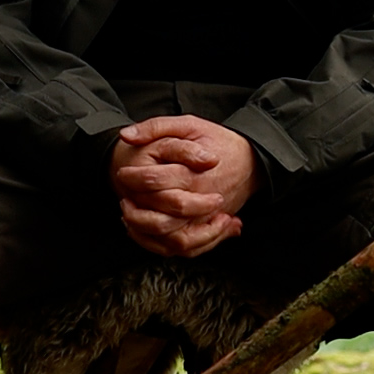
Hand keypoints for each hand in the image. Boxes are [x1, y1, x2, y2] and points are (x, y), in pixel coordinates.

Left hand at [110, 116, 260, 257]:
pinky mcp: (209, 230)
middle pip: (162, 219)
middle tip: (124, 197)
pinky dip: (164, 245)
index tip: (122, 174)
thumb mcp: (189, 124)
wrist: (251, 162)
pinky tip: (145, 231)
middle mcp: (201, 202)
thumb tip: (126, 136)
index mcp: (195, 175)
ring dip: (146, 232)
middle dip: (135, 211)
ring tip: (131, 216)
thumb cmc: (219, 142)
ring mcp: (206, 220)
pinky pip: (185, 249)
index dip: (132, 179)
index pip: (154, 182)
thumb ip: (156, 127)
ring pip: (173, 240)